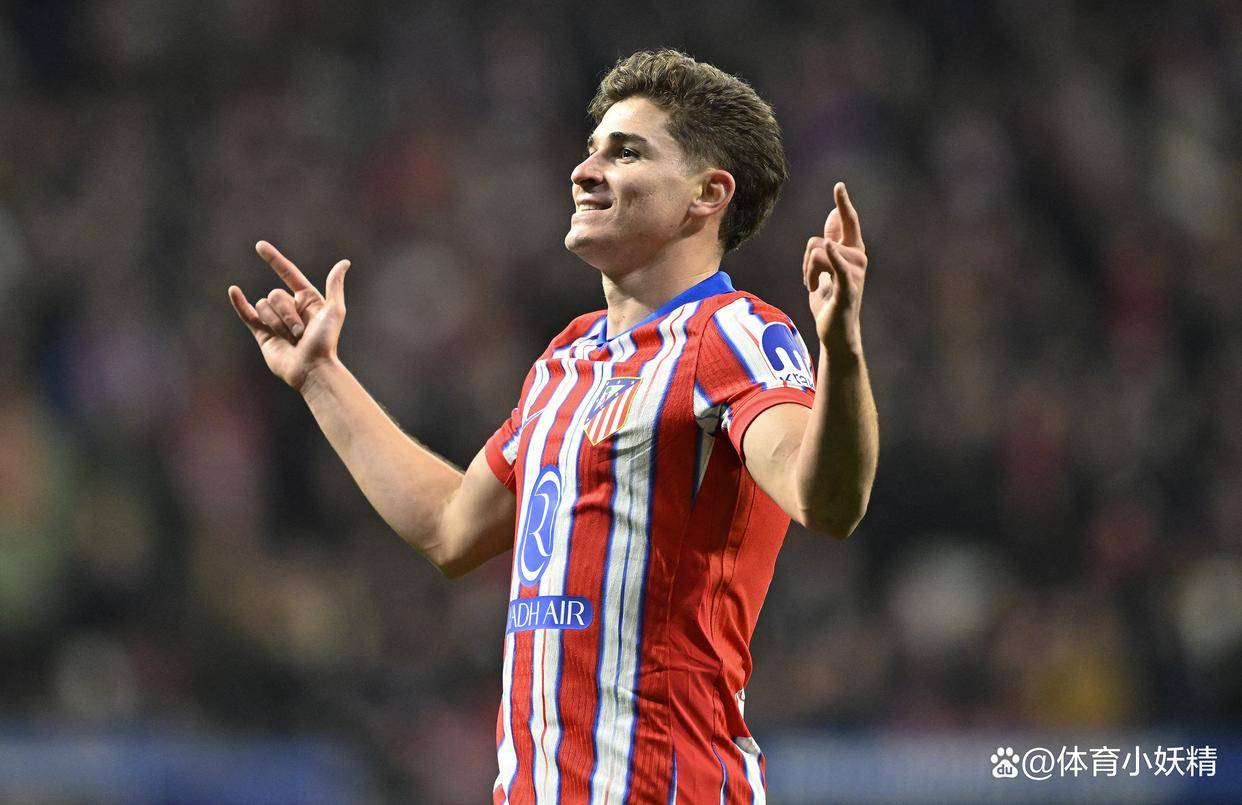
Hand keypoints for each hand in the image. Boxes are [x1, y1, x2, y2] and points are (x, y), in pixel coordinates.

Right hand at [228, 241, 350, 391]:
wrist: (311, 370)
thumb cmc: (326, 342)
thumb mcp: (335, 311)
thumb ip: (335, 286)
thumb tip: (344, 263)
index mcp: (307, 300)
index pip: (288, 273)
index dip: (274, 259)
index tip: (259, 246)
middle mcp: (291, 308)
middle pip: (275, 295)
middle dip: (287, 313)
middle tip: (300, 332)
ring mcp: (276, 320)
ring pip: (264, 306)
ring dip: (277, 322)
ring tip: (291, 339)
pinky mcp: (263, 334)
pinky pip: (248, 315)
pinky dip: (239, 303)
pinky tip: (233, 291)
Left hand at [802, 182, 866, 353]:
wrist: (836, 333)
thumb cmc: (831, 300)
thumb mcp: (829, 266)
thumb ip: (833, 240)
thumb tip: (834, 214)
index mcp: (852, 252)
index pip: (848, 222)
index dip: (843, 204)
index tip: (838, 185)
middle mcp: (857, 259)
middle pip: (819, 241)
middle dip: (807, 259)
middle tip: (809, 280)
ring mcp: (854, 274)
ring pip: (817, 254)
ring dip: (807, 274)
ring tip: (814, 289)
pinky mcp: (847, 290)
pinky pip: (838, 268)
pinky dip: (833, 258)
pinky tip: (830, 246)